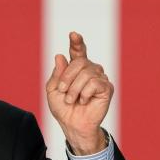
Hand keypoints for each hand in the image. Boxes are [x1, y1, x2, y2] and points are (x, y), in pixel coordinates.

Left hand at [45, 32, 112, 154]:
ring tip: (72, 100)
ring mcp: (99, 78)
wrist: (72, 124)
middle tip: (63, 91)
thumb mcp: (53, 90)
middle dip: (67, 77)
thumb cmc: (63, 108)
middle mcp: (89, 70)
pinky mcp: (106, 88)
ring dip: (74, 89)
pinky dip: (84, 94)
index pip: (78, 52)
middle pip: (79, 62)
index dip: (76, 43)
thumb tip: (60, 56)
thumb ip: (56, 74)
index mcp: (76, 69)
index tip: (73, 34)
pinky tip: (84, 101)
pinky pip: (94, 83)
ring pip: (86, 73)